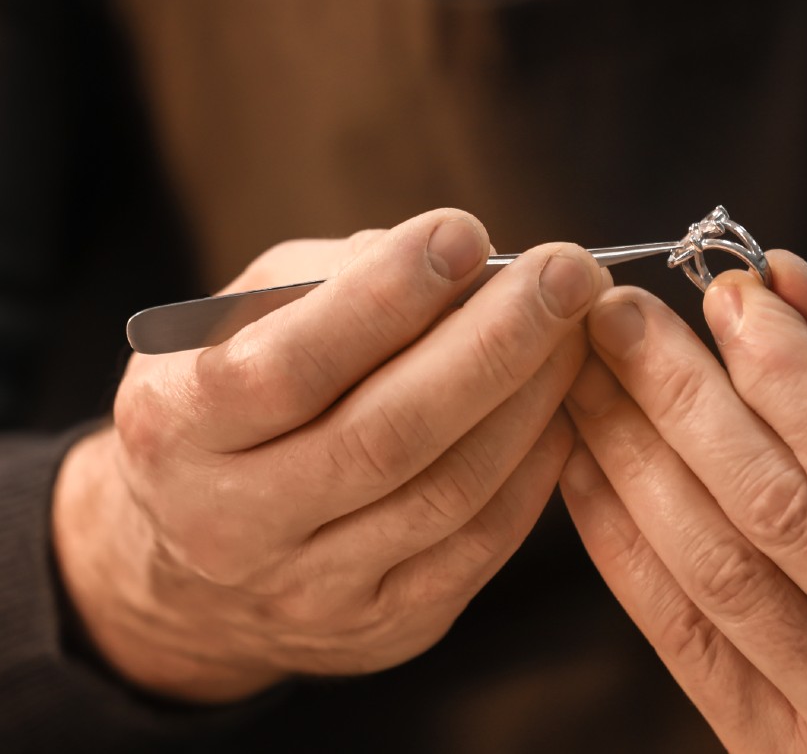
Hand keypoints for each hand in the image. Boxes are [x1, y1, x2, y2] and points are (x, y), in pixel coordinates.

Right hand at [53, 209, 603, 701]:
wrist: (198, 574)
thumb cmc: (233, 405)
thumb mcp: (234, 326)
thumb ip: (331, 282)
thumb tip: (461, 260)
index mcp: (175, 430)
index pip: (286, 366)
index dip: (383, 297)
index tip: (462, 233)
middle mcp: (235, 527)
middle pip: (386, 436)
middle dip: (494, 343)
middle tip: (567, 272)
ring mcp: (315, 592)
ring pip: (448, 492)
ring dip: (531, 399)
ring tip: (576, 330)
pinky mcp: (386, 626)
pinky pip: (482, 544)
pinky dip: (535, 466)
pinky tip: (561, 405)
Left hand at [560, 252, 806, 751]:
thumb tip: (782, 281)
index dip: (777, 367)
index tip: (724, 296)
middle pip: (771, 508)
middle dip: (677, 396)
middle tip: (614, 316)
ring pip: (714, 573)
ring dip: (631, 459)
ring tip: (584, 375)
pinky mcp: (786, 752)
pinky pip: (683, 639)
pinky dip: (621, 544)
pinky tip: (585, 466)